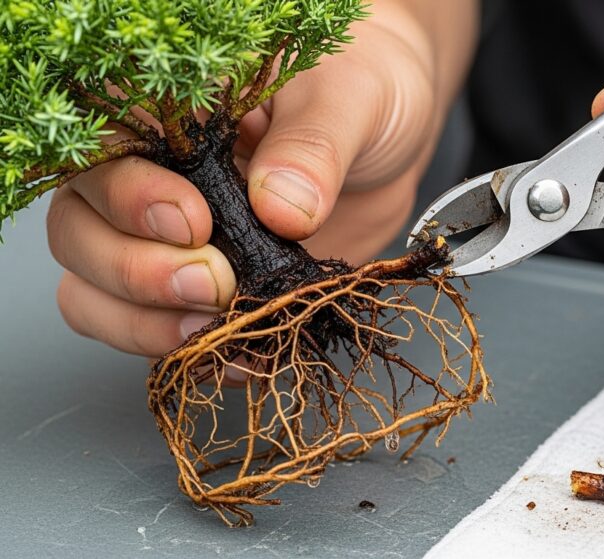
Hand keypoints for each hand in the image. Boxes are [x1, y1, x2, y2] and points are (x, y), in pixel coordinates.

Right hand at [48, 1, 477, 356]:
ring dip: (142, 323)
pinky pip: (156, 333)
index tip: (195, 223)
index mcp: (165, 112)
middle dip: (135, 271)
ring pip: (95, 291)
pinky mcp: (206, 289)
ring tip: (214, 324)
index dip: (127, 198)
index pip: (97, 154)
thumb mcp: (353, 98)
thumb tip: (281, 208)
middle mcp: (149, 176)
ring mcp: (168, 239)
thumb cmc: (364, 90)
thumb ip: (315, 145)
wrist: (392, 142)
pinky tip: (239, 354)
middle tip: (211, 282)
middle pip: (80, 232)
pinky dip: (189, 355)